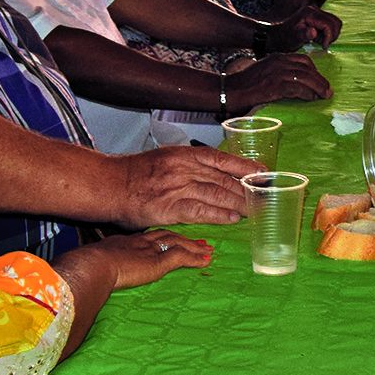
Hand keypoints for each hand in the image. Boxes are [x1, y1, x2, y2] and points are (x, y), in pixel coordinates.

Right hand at [77, 228, 215, 291]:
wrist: (90, 266)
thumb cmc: (85, 270)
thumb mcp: (92, 267)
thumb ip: (97, 271)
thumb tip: (90, 283)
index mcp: (123, 242)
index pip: (148, 237)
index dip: (163, 237)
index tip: (172, 239)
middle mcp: (139, 242)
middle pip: (167, 236)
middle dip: (183, 238)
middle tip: (199, 241)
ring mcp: (149, 250)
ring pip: (178, 243)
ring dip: (194, 247)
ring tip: (207, 250)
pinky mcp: (158, 261)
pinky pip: (182, 257)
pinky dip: (195, 258)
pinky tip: (206, 261)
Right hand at [116, 144, 260, 227]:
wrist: (109, 183)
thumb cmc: (135, 173)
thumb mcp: (166, 159)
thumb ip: (188, 165)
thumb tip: (211, 174)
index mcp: (185, 154)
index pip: (224, 159)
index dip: (246, 167)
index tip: (264, 172)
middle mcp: (186, 168)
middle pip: (226, 179)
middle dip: (248, 190)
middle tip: (265, 198)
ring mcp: (179, 187)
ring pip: (219, 194)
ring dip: (240, 204)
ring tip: (255, 211)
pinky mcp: (171, 206)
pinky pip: (203, 211)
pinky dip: (221, 215)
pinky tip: (233, 219)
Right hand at [232, 52, 330, 106]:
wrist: (230, 89)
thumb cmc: (246, 84)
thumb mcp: (265, 71)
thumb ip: (280, 72)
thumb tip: (295, 83)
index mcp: (277, 57)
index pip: (303, 60)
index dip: (315, 71)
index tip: (320, 81)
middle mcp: (279, 62)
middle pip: (307, 68)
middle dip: (320, 79)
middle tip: (327, 90)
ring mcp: (277, 73)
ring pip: (305, 78)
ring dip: (318, 87)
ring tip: (324, 95)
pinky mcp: (274, 86)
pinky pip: (297, 88)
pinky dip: (307, 94)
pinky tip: (312, 99)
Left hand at [280, 5, 341, 48]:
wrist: (279, 35)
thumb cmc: (286, 38)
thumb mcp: (294, 38)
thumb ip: (304, 34)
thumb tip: (313, 32)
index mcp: (309, 13)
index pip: (328, 24)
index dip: (329, 37)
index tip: (323, 46)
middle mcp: (314, 9)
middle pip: (335, 22)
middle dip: (332, 35)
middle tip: (322, 44)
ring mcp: (316, 12)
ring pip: (335, 23)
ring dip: (331, 34)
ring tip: (319, 40)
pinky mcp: (318, 16)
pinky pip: (331, 24)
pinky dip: (329, 33)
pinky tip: (318, 37)